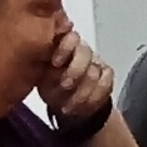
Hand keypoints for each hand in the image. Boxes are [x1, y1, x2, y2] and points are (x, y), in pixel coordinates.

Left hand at [35, 11, 115, 133]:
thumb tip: (42, 56)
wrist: (67, 103)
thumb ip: (42, 64)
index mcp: (63, 44)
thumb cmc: (51, 86)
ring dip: (80, 94)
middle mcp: (81, 50)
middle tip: (65, 86)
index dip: (65, 48)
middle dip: (75, 72)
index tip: (55, 62)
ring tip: (68, 107)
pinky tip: (81, 108)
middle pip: (85, 53)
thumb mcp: (40, 76)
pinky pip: (105, 85)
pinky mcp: (107, 75)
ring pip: (94, 72)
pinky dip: (92, 100)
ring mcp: (96, 62)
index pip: (70, 37)